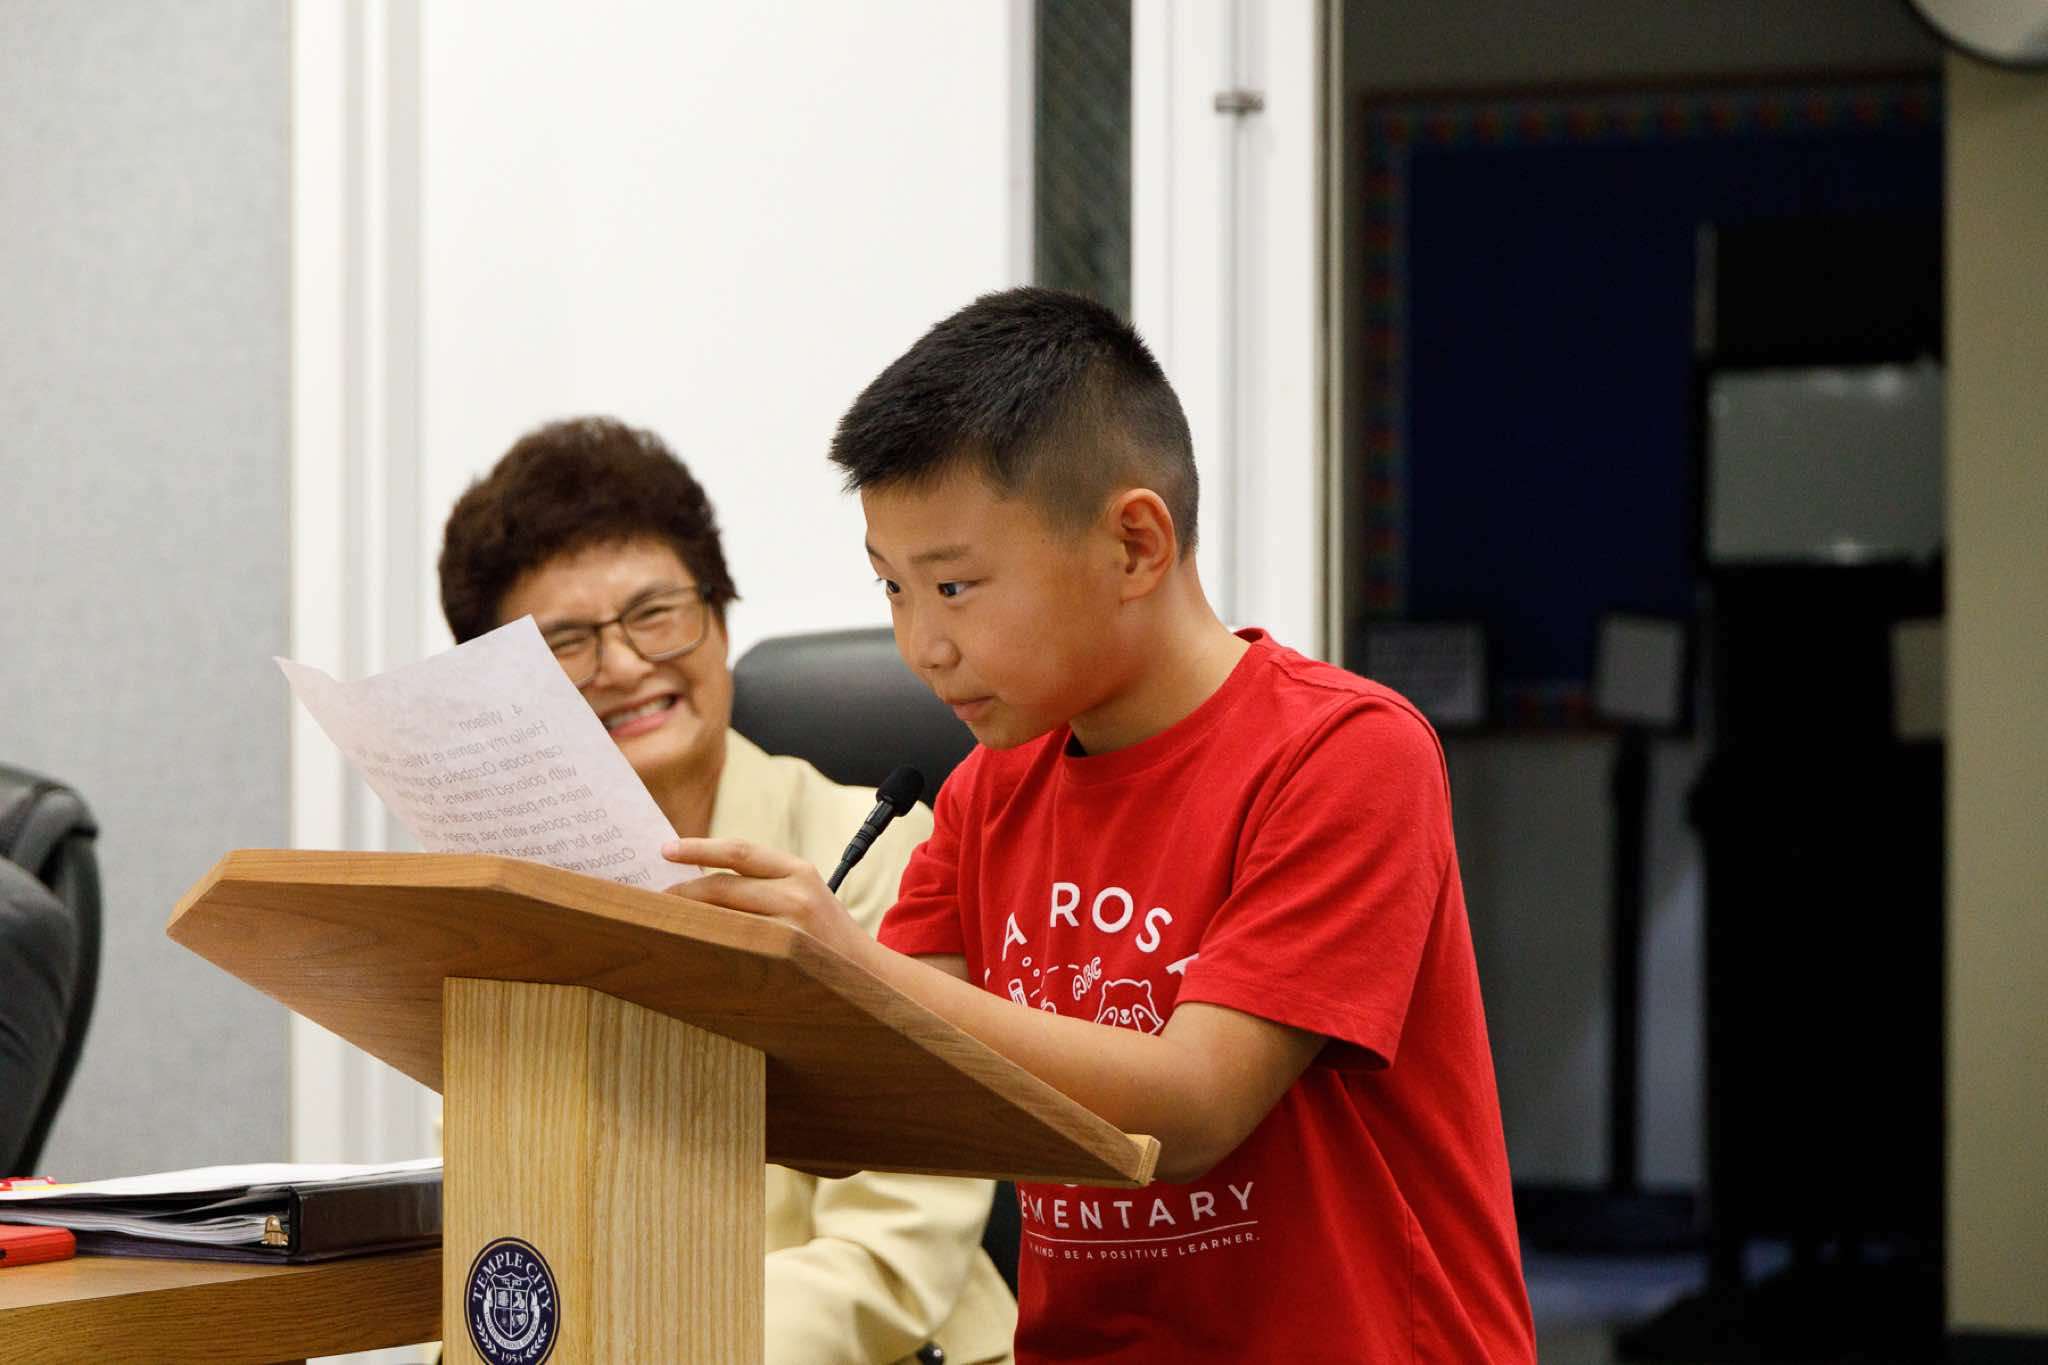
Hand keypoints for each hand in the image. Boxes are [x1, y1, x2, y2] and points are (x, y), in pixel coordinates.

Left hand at [661, 837, 873, 962]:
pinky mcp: (787, 955)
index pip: (739, 851)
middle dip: (683, 893)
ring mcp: (792, 926)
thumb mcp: (806, 897)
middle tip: (652, 900)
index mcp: (799, 870)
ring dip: (689, 920)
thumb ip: (766, 886)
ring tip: (661, 924)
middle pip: (723, 886)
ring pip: (724, 917)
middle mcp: (797, 891)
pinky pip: (735, 947)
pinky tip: (689, 951)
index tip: (664, 851)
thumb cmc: (826, 940)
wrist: (869, 977)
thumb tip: (703, 885)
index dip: (698, 848)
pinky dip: (709, 946)